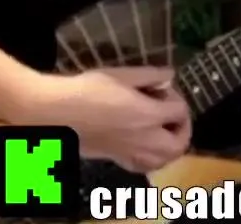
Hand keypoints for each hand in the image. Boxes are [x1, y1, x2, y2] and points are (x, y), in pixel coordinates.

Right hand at [29, 67, 191, 172]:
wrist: (57, 113)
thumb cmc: (88, 89)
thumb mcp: (121, 74)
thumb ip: (150, 75)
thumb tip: (170, 76)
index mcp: (148, 116)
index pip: (180, 111)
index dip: (176, 97)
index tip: (162, 89)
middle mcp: (144, 139)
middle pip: (179, 144)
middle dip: (183, 128)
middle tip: (173, 114)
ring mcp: (130, 153)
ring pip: (164, 160)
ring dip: (171, 146)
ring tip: (163, 131)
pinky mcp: (116, 159)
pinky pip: (144, 167)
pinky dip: (152, 159)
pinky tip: (144, 146)